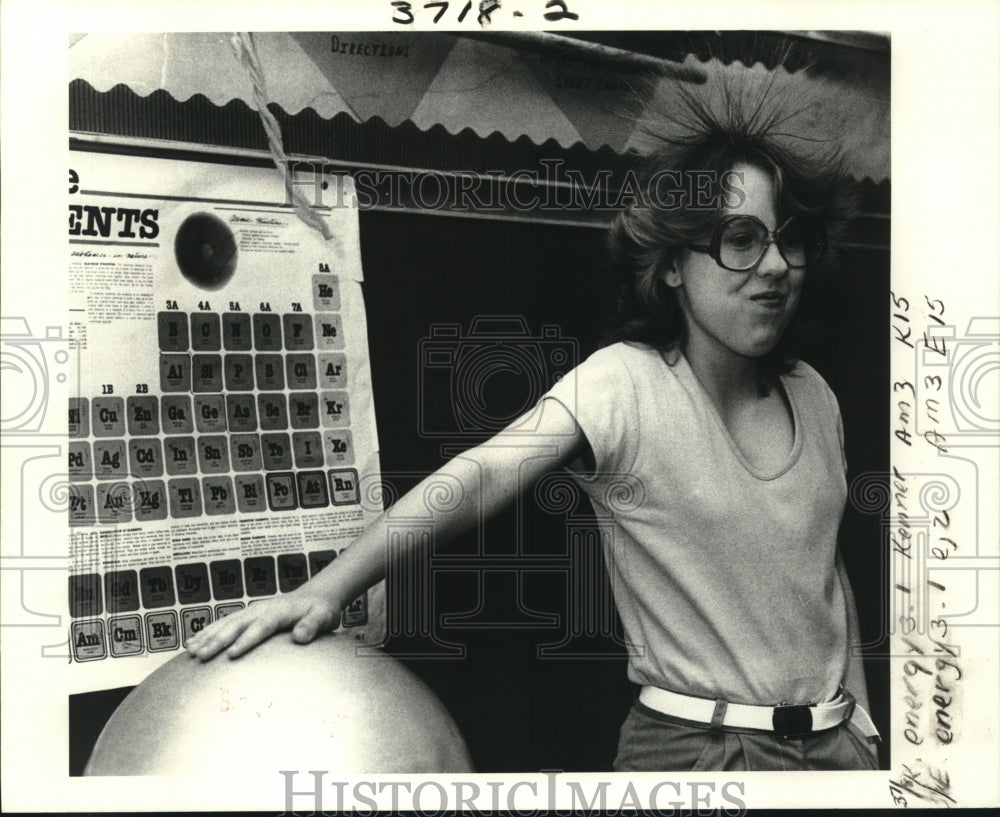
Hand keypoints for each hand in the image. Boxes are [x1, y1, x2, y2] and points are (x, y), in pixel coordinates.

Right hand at [185, 585, 340, 660]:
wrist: (315, 597)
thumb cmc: (319, 610)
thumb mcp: (324, 616)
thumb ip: (312, 626)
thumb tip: (300, 637)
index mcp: (279, 611)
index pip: (261, 627)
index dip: (246, 640)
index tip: (232, 655)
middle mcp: (261, 609)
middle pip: (236, 625)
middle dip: (217, 641)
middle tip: (201, 656)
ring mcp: (251, 611)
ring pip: (225, 624)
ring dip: (207, 637)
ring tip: (191, 652)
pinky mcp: (246, 615)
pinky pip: (223, 623)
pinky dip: (207, 632)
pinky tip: (192, 642)